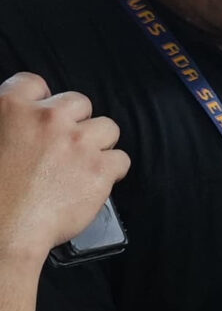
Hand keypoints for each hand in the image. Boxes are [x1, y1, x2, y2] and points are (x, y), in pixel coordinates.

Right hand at [0, 72, 126, 260]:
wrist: (5, 228)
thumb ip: (7, 124)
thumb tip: (18, 128)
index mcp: (11, 108)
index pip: (33, 82)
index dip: (41, 99)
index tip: (42, 116)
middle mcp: (48, 119)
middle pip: (79, 102)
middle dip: (75, 121)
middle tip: (64, 145)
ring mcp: (78, 142)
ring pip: (107, 128)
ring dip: (98, 143)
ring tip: (82, 164)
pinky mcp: (100, 169)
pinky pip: (121, 159)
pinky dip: (111, 171)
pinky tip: (94, 182)